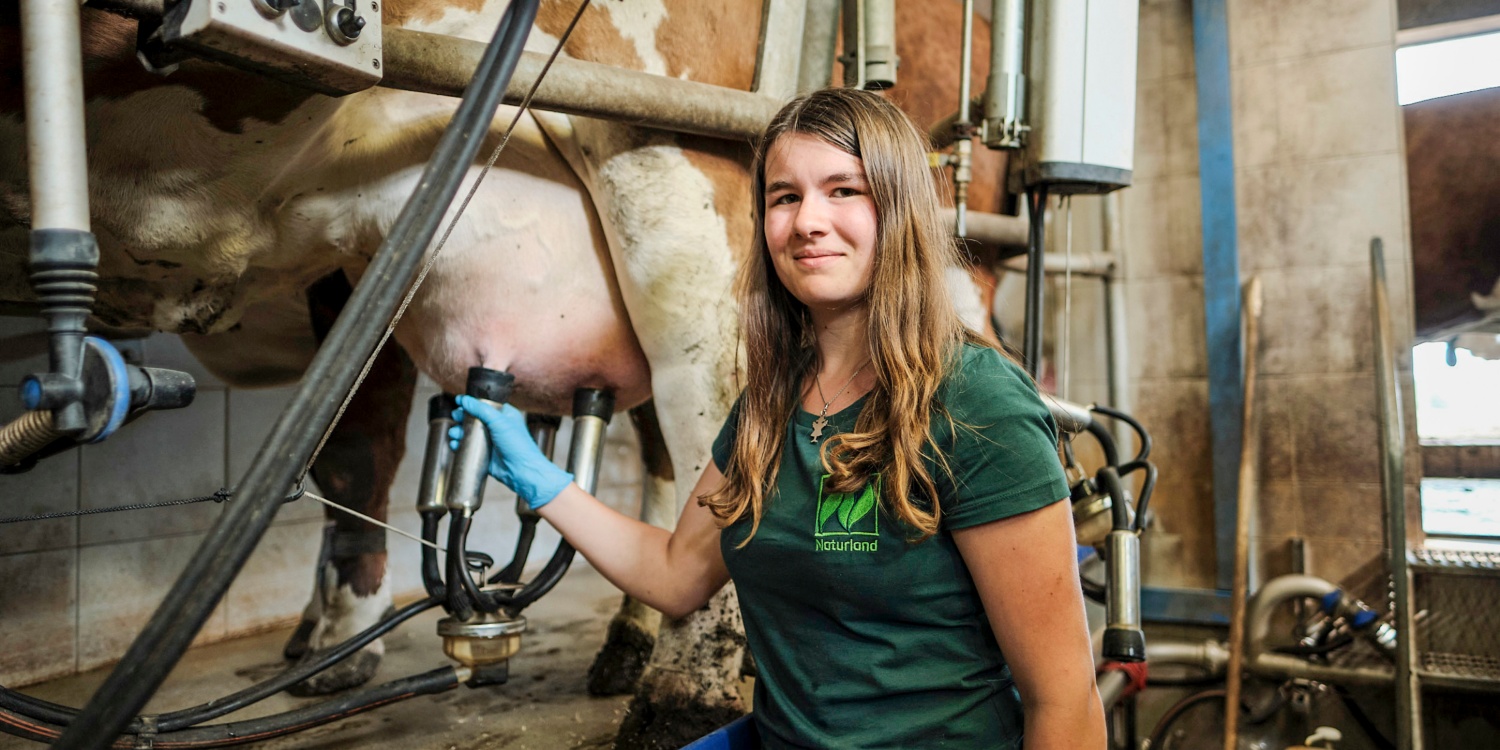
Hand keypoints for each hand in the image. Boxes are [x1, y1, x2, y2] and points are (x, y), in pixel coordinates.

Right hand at [449, 395, 572, 509]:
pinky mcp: (485, 454)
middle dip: (462, 418)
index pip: (485, 405)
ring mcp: (490, 441)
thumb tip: (465, 400)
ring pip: (469, 433)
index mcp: (504, 415)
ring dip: (459, 432)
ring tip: (455, 433)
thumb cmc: (517, 445)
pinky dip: (460, 445)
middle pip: (474, 418)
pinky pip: (469, 448)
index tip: (460, 401)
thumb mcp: (498, 421)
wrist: (521, 471)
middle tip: (456, 417)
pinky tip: (455, 444)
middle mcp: (496, 427)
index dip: (472, 403)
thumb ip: (480, 409)